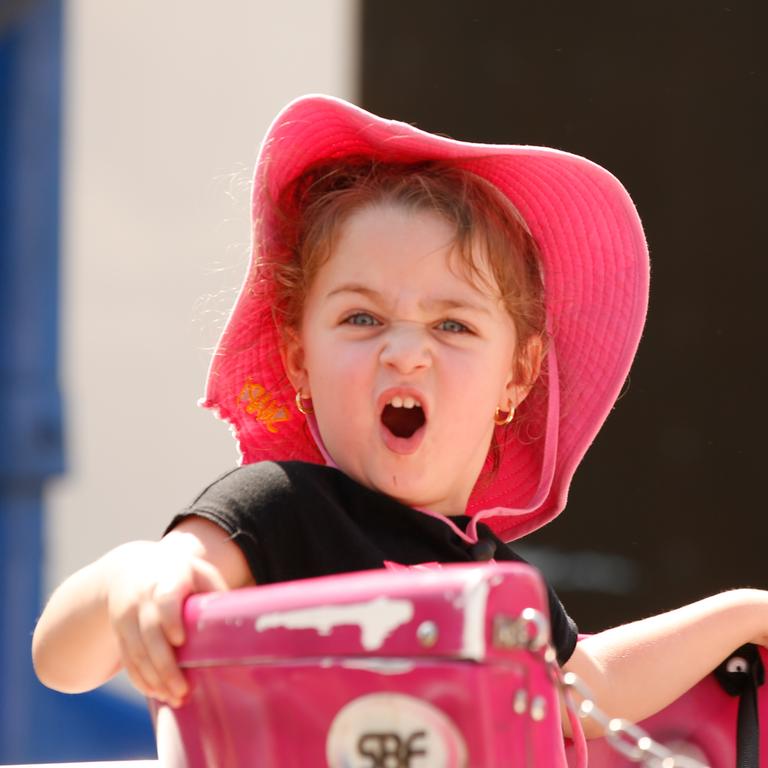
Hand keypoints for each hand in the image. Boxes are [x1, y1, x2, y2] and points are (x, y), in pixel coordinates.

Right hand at [104, 541, 227, 706]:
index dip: (170, 619)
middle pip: (148, 633)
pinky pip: (126, 659)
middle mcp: (141, 598)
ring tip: (174, 698)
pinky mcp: (119, 633)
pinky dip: (140, 678)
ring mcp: (125, 617)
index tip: (180, 640)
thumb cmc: (180, 575)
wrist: (132, 570)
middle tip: (182, 690)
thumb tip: (242, 620)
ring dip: (153, 678)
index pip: (164, 600)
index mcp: (167, 579)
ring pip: (135, 652)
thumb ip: (216, 593)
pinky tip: (156, 692)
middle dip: (164, 665)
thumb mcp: (200, 574)